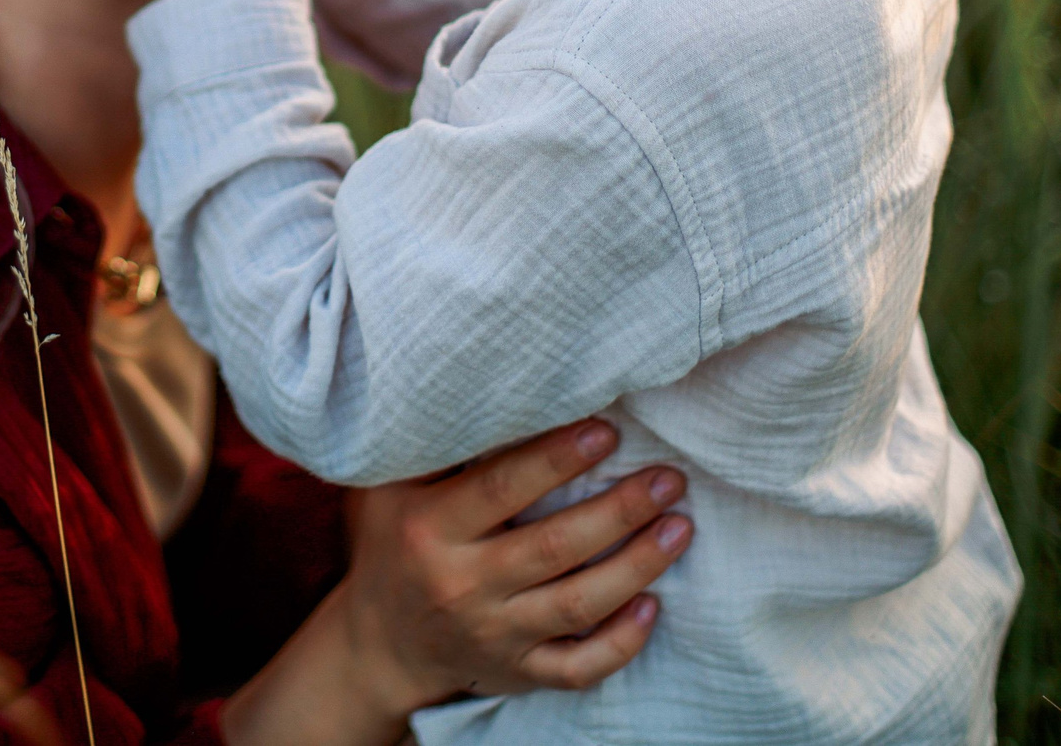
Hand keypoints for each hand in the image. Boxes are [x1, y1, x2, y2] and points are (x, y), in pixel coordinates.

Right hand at [339, 421, 688, 707]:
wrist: (381, 641)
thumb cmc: (396, 543)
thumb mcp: (390, 490)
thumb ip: (435, 448)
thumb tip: (494, 387)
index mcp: (430, 530)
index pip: (501, 488)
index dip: (557, 458)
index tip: (607, 431)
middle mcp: (462, 585)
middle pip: (554, 546)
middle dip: (619, 509)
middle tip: (668, 478)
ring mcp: (494, 634)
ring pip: (578, 605)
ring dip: (638, 566)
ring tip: (680, 527)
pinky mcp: (518, 672)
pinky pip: (578, 667)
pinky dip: (621, 642)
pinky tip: (653, 607)